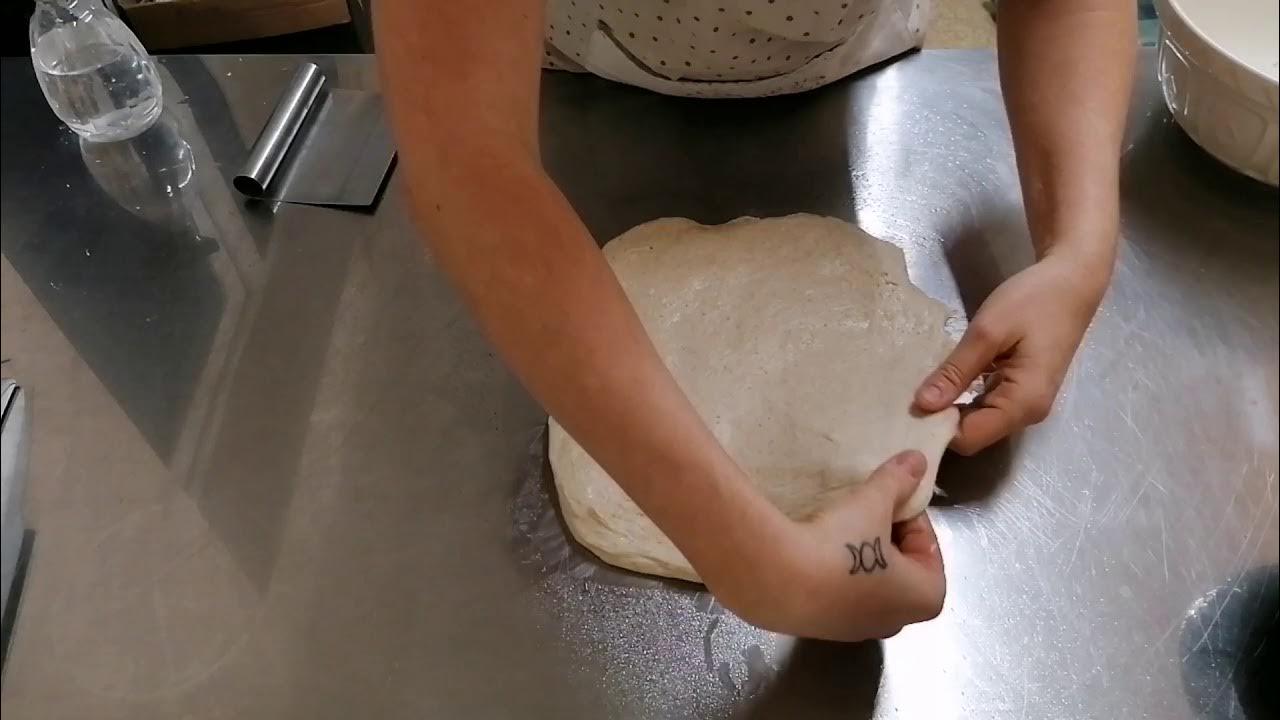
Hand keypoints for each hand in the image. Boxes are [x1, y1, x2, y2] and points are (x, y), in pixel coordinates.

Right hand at [718, 451, 945, 641]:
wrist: (777, 580)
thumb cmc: (841, 545)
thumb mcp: (872, 503)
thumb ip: (897, 482)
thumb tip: (918, 460)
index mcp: (924, 598)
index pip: (930, 550)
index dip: (910, 519)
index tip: (888, 500)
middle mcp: (897, 622)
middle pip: (902, 571)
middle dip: (887, 541)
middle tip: (865, 513)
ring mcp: (857, 631)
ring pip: (869, 586)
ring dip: (860, 558)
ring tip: (838, 530)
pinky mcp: (821, 630)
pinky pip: (838, 596)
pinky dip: (834, 575)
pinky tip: (814, 552)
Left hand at [914, 255, 1105, 454]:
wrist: (1072, 281)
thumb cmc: (1033, 301)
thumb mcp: (987, 332)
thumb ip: (955, 371)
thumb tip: (922, 405)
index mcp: (1023, 404)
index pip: (969, 438)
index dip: (937, 428)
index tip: (908, 407)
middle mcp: (1027, 413)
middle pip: (974, 433)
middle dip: (940, 420)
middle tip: (906, 396)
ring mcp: (1027, 403)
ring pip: (978, 420)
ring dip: (951, 408)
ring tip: (920, 387)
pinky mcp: (1022, 390)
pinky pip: (987, 404)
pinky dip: (964, 397)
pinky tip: (945, 379)